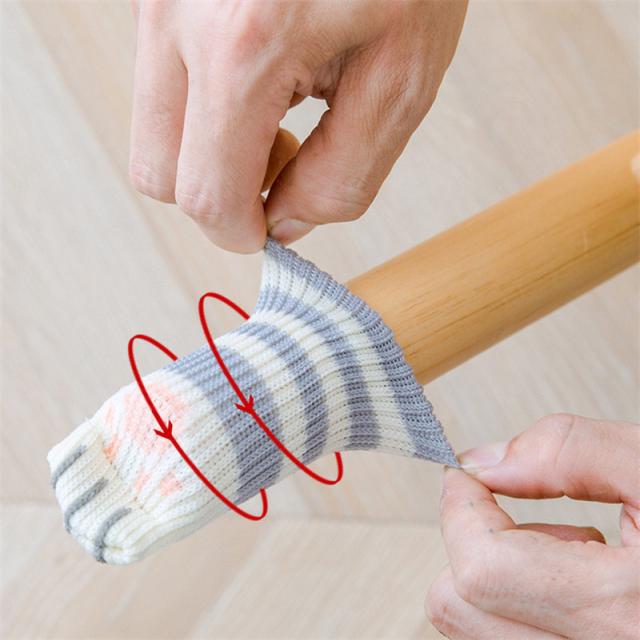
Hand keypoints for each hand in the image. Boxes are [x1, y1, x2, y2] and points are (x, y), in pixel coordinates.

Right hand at [129, 0, 467, 251]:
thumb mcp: (401, 81)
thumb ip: (341, 176)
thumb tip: (284, 224)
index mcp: (243, 45)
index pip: (206, 195)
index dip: (241, 231)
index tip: (271, 228)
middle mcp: (178, 16)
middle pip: (159, 173)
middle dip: (221, 192)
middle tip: (284, 159)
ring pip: (156, 132)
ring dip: (212, 149)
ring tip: (279, 107)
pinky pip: (163, 86)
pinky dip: (206, 107)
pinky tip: (259, 72)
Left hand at [427, 414, 639, 638]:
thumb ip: (573, 453)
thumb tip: (486, 461)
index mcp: (621, 611)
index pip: (479, 568)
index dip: (460, 507)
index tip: (467, 474)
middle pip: (460, 607)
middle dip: (471, 540)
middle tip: (515, 506)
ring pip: (478, 628)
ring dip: (496, 573)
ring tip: (565, 544)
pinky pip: (510, 636)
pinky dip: (521, 599)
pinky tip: (575, 575)